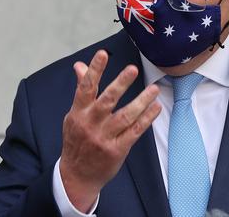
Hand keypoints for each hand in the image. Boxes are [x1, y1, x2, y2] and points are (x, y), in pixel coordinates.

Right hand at [59, 50, 160, 211]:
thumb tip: (79, 66)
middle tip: (132, 69)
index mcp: (78, 113)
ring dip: (141, 102)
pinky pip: (134, 132)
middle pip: (107, 100)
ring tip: (154, 89)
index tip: (103, 54)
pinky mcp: (116, 150)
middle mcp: (90, 124)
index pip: (86, 87)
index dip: (94, 70)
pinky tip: (154, 108)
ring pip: (125, 116)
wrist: (77, 176)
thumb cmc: (77, 140)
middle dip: (120, 84)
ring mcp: (103, 138)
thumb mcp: (74, 115)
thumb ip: (81, 90)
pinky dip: (146, 119)